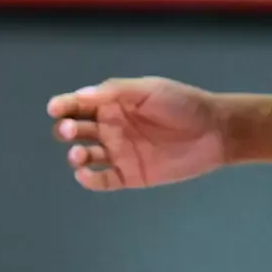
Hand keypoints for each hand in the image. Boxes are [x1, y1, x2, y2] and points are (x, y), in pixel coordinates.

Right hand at [48, 76, 226, 189]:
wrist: (215, 131)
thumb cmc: (183, 103)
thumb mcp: (149, 90)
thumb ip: (115, 92)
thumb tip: (80, 95)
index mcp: (112, 104)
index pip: (78, 105)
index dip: (62, 106)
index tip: (56, 109)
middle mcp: (111, 128)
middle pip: (76, 130)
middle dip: (66, 130)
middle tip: (70, 131)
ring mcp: (119, 152)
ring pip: (85, 156)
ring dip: (76, 156)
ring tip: (80, 155)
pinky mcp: (130, 175)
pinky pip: (103, 181)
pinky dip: (89, 180)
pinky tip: (86, 174)